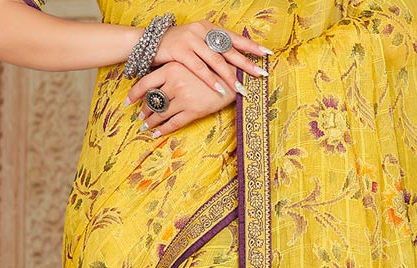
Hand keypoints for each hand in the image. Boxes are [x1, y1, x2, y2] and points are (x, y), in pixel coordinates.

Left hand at [128, 60, 234, 138]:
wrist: (233, 77)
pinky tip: (157, 133)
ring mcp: (184, 99)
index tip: (127, 102)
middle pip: (152, 100)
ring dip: (151, 121)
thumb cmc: (210, 69)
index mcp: (171, 69)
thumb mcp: (188, 64)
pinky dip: (163, 129)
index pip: (145, 83)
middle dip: (144, 111)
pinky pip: (174, 123)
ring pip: (161, 113)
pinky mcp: (194, 111)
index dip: (133, 95)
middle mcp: (175, 84)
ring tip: (146, 126)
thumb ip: (172, 71)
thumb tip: (155, 83)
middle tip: (139, 117)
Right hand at [151, 21, 269, 97]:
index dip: (250, 45)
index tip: (267, 54)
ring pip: (216, 60)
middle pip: (229, 49)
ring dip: (231, 76)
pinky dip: (210, 80)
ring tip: (242, 89)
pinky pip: (199, 68)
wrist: (149, 43)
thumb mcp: (197, 43)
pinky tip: (220, 90)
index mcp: (208, 28)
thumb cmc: (177, 48)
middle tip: (261, 74)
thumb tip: (236, 61)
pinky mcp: (180, 51)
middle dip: (246, 63)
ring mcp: (191, 40)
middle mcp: (202, 31)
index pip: (233, 37)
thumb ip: (213, 49)